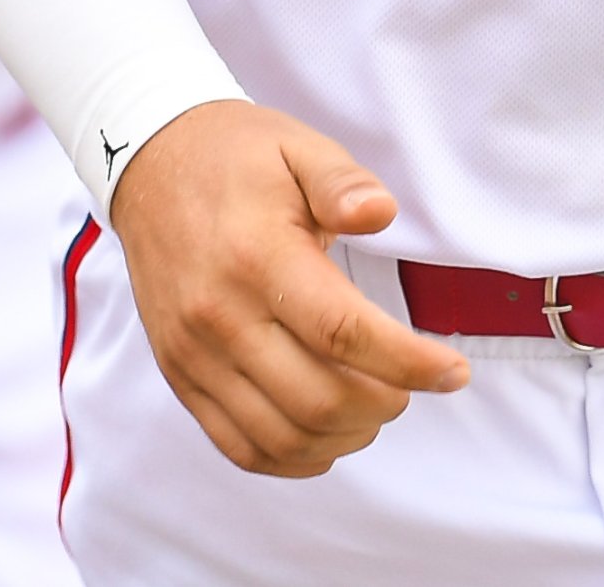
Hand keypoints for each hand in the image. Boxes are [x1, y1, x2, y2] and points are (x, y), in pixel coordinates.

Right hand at [108, 100, 469, 477]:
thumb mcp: (298, 147)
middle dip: (385, 403)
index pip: (343, 333)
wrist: (149, 166)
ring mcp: (194, 354)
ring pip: (282, 435)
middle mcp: (219, 316)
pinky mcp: (180, 375)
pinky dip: (293, 456)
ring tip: (376, 406)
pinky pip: (238, 445)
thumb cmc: (236, 157)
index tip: (454, 373)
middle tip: (412, 383)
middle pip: (317, 398)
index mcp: (257, 257)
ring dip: (345, 436)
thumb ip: (343, 182)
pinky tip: (328, 433)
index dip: (409, 364)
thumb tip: (381, 214)